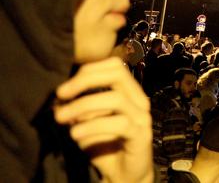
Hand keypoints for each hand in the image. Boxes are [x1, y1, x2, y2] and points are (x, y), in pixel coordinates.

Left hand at [54, 57, 153, 182]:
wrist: (124, 174)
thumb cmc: (105, 146)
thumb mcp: (86, 124)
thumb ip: (77, 109)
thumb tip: (58, 100)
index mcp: (128, 92)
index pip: (114, 66)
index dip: (89, 70)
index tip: (64, 88)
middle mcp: (139, 100)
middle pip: (118, 74)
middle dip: (86, 80)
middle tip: (61, 94)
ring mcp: (142, 116)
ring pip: (116, 99)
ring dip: (83, 105)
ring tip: (61, 118)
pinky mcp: (141, 134)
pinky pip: (120, 124)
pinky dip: (93, 126)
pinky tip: (75, 134)